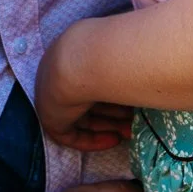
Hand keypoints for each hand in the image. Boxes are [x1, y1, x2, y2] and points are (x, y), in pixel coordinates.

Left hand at [34, 30, 130, 150]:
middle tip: (135, 121)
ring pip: (83, 118)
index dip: (115, 93)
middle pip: (90, 101)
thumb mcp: (118, 58)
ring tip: (131, 132)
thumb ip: (125, 69)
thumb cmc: (104, 51)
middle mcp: (60, 75)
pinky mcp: (50, 119)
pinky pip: (72, 135)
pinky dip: (93, 140)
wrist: (79, 62)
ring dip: (109, 126)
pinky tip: (114, 139)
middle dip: (115, 114)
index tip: (134, 99)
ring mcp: (52, 96)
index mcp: (74, 56)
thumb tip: (141, 77)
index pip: (94, 80)